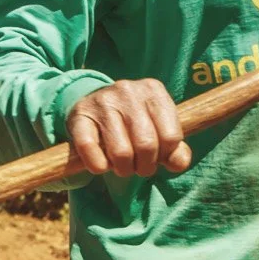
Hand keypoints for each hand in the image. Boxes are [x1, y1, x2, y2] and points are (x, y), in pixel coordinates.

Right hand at [66, 79, 192, 178]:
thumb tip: (178, 164)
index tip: (157, 156)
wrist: (93, 101)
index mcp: (154, 90)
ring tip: (122, 165)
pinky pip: (90, 150)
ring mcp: (103, 101)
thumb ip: (175, 149)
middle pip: (146, 146)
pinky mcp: (80, 115)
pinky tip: (101, 163)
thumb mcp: (158, 127)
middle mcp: (128, 91)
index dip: (165, 156)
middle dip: (144, 167)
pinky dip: (98, 166)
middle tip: (138, 167)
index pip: (171, 137)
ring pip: (121, 153)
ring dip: (123, 169)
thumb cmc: (133, 121)